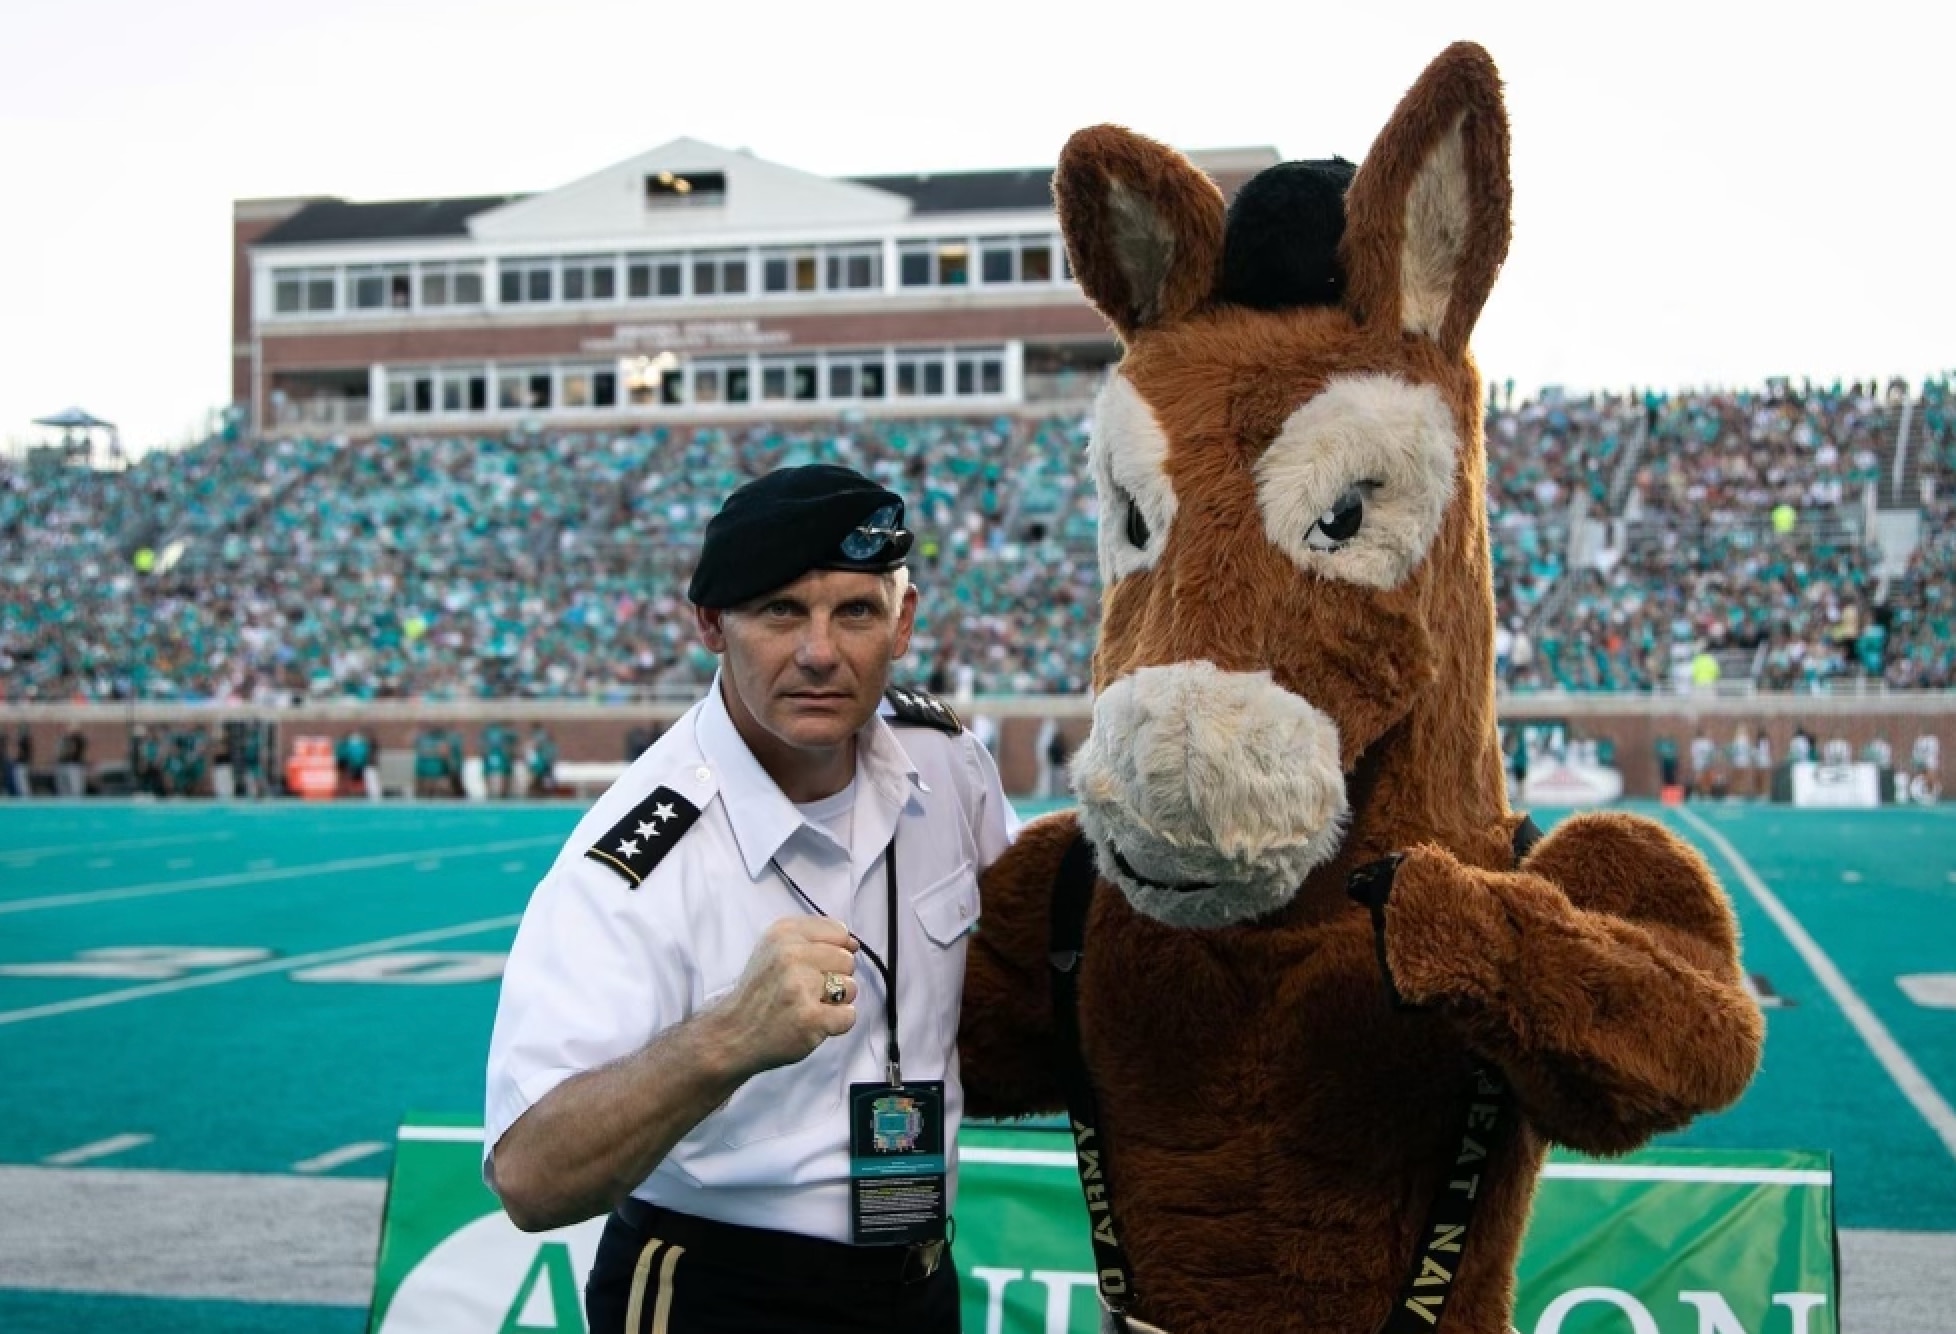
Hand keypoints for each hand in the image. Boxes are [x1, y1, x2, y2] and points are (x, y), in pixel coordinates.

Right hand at [710, 917, 859, 1074]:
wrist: (732, 1033)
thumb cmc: (759, 992)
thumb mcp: (774, 949)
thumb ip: (814, 939)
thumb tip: (854, 943)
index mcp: (784, 933)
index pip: (839, 932)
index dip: (833, 952)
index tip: (813, 967)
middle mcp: (791, 955)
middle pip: (847, 960)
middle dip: (833, 978)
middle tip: (805, 992)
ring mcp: (801, 987)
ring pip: (851, 987)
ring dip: (835, 1002)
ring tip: (807, 1006)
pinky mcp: (811, 1018)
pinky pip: (849, 1016)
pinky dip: (836, 1024)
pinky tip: (812, 1023)